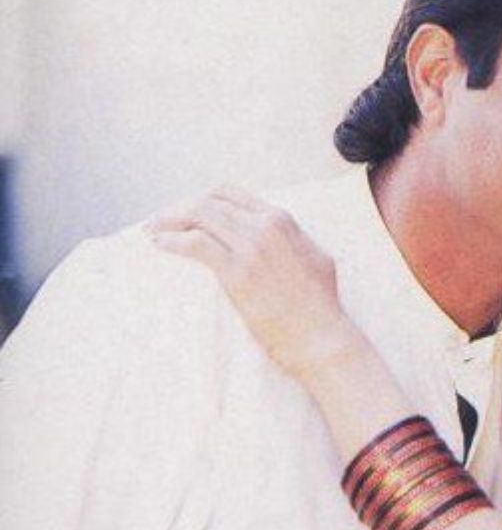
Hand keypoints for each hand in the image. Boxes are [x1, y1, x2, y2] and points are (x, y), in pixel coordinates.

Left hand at [146, 185, 365, 378]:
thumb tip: (281, 236)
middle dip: (180, 209)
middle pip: (209, 201)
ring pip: (200, 215)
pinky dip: (172, 241)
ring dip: (170, 221)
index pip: (231, 194)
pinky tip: (161, 245)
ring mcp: (252, 248)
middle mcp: (266, 226)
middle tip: (161, 221)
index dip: (202, 200)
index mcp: (283, 220)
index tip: (187, 212)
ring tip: (153, 231)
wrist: (320, 335)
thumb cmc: (320, 304)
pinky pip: (195, 244)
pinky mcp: (237, 273)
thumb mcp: (315, 256)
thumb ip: (294, 239)